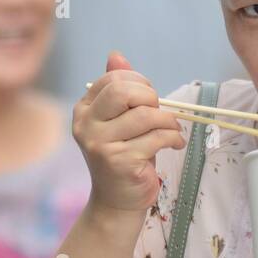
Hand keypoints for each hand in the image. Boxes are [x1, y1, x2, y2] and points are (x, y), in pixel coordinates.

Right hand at [74, 51, 185, 213]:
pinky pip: (157, 137)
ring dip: (169, 121)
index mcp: (84, 110)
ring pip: (146, 116)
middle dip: (151, 98)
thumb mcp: (120, 121)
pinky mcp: (120, 161)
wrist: (117, 201)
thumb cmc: (124, 157)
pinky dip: (173, 138)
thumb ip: (119, 89)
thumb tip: (116, 55)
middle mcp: (87, 125)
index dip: (139, 84)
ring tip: (173, 131)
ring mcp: (101, 144)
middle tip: (160, 113)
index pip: (114, 80)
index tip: (150, 99)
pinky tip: (173, 144)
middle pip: (125, 92)